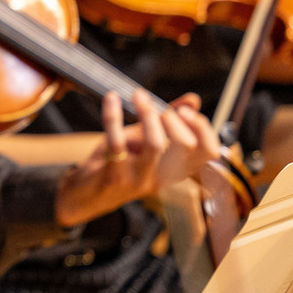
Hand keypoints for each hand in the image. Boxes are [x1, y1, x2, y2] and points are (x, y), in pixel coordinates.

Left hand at [54, 92, 221, 226]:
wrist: (83, 196)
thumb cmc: (118, 164)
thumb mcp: (144, 141)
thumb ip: (168, 122)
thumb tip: (194, 99)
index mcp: (176, 170)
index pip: (208, 152)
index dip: (202, 127)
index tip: (184, 109)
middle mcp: (162, 178)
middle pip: (186, 146)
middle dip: (172, 118)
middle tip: (152, 102)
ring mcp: (139, 180)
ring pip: (154, 144)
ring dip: (147, 114)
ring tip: (137, 96)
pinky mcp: (113, 177)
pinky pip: (116, 141)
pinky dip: (113, 115)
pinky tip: (111, 99)